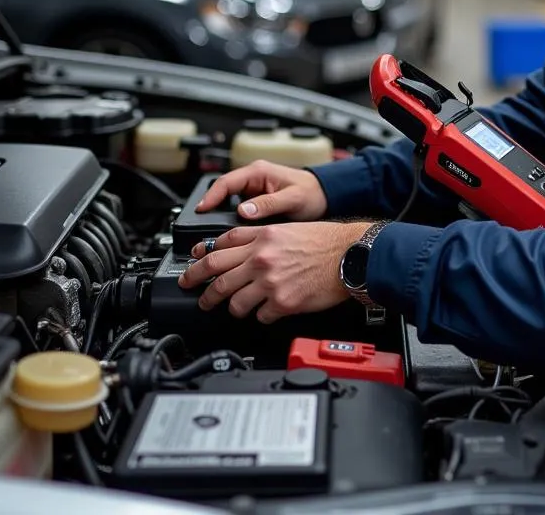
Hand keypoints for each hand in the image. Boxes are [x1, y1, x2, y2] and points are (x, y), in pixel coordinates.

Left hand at [178, 221, 371, 322]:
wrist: (350, 256)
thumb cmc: (324, 241)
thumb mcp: (286, 228)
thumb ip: (257, 237)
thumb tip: (230, 246)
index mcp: (262, 238)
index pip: (219, 247)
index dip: (200, 259)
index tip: (194, 266)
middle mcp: (262, 259)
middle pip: (216, 276)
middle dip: (200, 288)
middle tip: (196, 294)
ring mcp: (270, 282)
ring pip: (233, 302)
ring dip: (231, 308)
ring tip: (234, 309)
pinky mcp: (282, 303)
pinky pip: (259, 316)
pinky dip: (260, 316)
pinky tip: (266, 311)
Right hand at [194, 160, 328, 221]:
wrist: (324, 197)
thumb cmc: (311, 193)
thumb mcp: (292, 198)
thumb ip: (269, 203)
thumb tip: (244, 210)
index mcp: (258, 172)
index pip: (226, 182)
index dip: (210, 196)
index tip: (200, 210)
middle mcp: (253, 179)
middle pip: (222, 192)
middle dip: (210, 208)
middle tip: (199, 226)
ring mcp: (253, 191)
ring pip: (227, 202)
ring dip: (218, 215)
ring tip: (211, 233)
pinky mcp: (255, 203)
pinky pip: (236, 210)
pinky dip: (230, 221)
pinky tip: (228, 235)